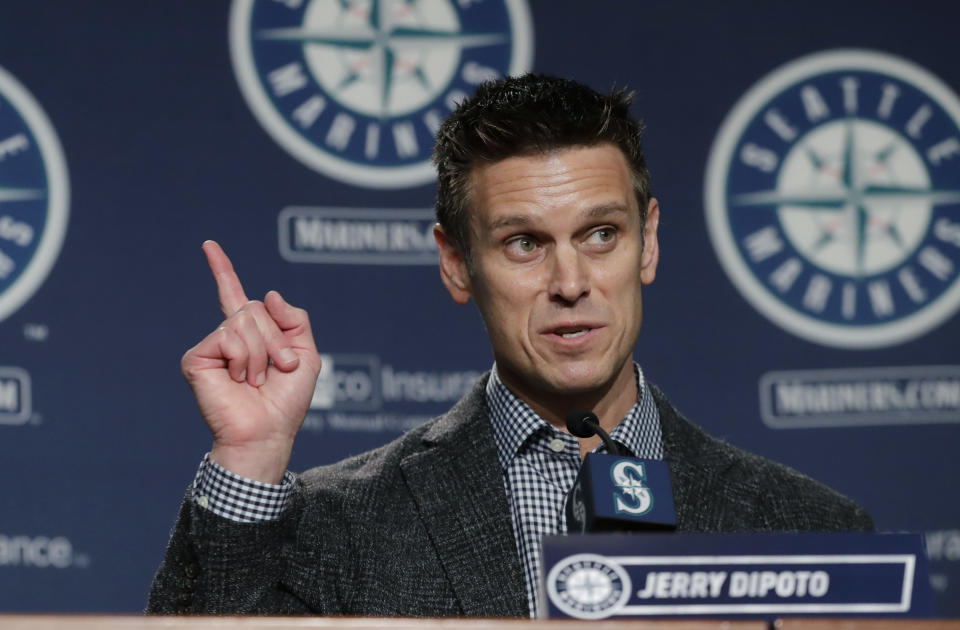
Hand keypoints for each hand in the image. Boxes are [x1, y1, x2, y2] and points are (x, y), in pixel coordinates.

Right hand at [181, 241, 321, 482]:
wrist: (268, 432)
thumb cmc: (286, 402)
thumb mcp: (307, 356)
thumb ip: (295, 320)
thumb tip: (269, 294)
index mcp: (252, 335)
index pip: (235, 295)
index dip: (223, 270)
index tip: (209, 245)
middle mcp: (229, 337)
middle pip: (256, 308)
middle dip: (277, 339)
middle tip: (278, 370)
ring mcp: (212, 346)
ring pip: (244, 320)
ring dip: (262, 352)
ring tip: (257, 379)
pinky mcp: (196, 358)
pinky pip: (228, 336)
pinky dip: (243, 358)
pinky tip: (239, 380)